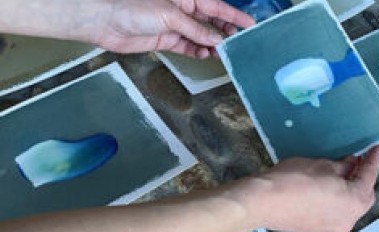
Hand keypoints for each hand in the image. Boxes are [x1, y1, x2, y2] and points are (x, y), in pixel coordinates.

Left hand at [94, 0, 254, 55]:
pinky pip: (188, 46)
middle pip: (210, 21)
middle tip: (238, 43)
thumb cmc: (134, 6)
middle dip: (224, 32)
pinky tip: (205, 55)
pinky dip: (197, 51)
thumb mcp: (170, 16)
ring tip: (223, 54)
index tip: (250, 24)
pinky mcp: (166, 39)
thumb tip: (217, 39)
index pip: (216, 6)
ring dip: (212, 44)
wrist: (104, 20)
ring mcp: (174, 25)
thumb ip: (195, 29)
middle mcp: (182, 9)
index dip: (234, 16)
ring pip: (200, 36)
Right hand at [236, 146, 378, 231]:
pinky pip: (336, 212)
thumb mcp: (321, 165)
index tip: (377, 148)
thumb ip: (342, 166)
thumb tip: (350, 165)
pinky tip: (327, 187)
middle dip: (363, 178)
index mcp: (354, 202)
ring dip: (349, 189)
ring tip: (341, 172)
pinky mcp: (318, 229)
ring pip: (350, 206)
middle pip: (364, 196)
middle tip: (356, 160)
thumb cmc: (293, 180)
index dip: (373, 160)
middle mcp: (349, 219)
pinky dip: (337, 199)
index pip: (369, 177)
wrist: (263, 203)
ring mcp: (333, 228)